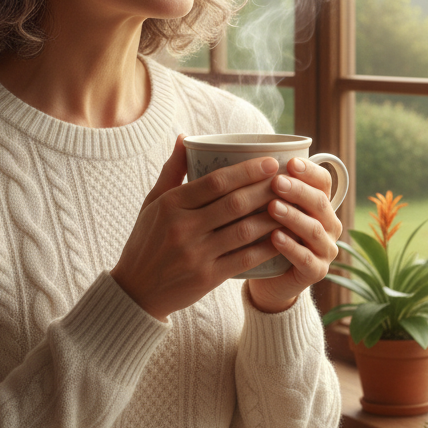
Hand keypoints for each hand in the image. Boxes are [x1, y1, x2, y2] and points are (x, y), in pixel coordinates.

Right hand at [111, 135, 283, 320]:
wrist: (136, 290)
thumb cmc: (146, 240)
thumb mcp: (152, 203)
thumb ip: (172, 170)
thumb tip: (185, 137)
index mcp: (170, 205)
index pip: (215, 182)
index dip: (246, 170)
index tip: (269, 162)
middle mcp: (183, 228)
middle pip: (234, 204)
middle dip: (265, 189)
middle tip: (287, 179)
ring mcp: (196, 254)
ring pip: (244, 230)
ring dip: (271, 216)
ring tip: (291, 205)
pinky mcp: (207, 277)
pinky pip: (244, 259)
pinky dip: (266, 247)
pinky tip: (282, 237)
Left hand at [246, 156, 343, 313]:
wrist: (266, 279)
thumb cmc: (263, 235)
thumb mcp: (264, 207)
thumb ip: (263, 186)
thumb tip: (236, 155)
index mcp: (319, 203)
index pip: (323, 181)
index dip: (309, 171)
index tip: (290, 162)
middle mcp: (328, 224)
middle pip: (320, 202)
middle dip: (299, 191)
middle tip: (277, 182)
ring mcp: (325, 249)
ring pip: (315, 229)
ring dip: (294, 216)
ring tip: (273, 207)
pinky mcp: (316, 272)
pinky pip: (307, 259)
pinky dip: (291, 247)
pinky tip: (274, 237)